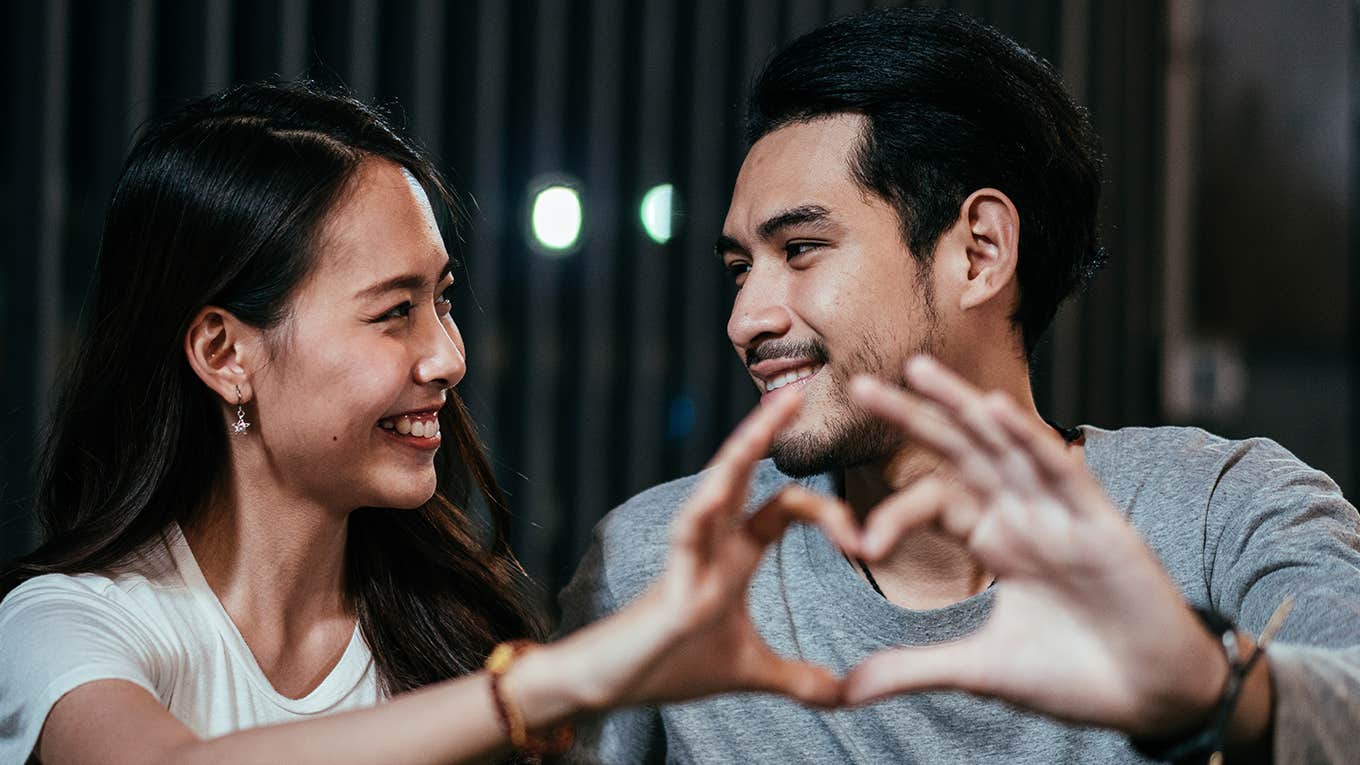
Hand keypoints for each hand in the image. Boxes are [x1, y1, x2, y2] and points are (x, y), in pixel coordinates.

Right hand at [549, 391, 860, 713]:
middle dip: (771, 430)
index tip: (863, 538)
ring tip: (772, 412)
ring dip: (745, 449)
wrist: (612, 685)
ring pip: (718, 487)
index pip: (784, 507)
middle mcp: (714, 541)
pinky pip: (684, 537)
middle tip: (801, 388)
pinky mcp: (670, 585)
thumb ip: (797, 677)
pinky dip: (703, 511)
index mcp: (736, 553)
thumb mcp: (750, 671)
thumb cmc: (671, 665)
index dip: (824, 509)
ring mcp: (690, 557)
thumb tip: (846, 695)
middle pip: (746, 473)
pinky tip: (721, 486)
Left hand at [841, 356, 1227, 736]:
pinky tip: (996, 408)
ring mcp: (1061, 515)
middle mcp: (1024, 516)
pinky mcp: (1101, 525)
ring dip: (963, 406)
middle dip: (914, 418)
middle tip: (860, 387)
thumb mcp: (980, 670)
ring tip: (918, 370)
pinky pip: (1060, 472)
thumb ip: (913, 668)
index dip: (895, 514)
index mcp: (997, 541)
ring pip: (1004, 445)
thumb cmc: (1074, 676)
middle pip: (960, 453)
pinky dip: (1029, 440)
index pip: (935, 501)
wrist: (1151, 698)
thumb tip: (847, 691)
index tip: (858, 546)